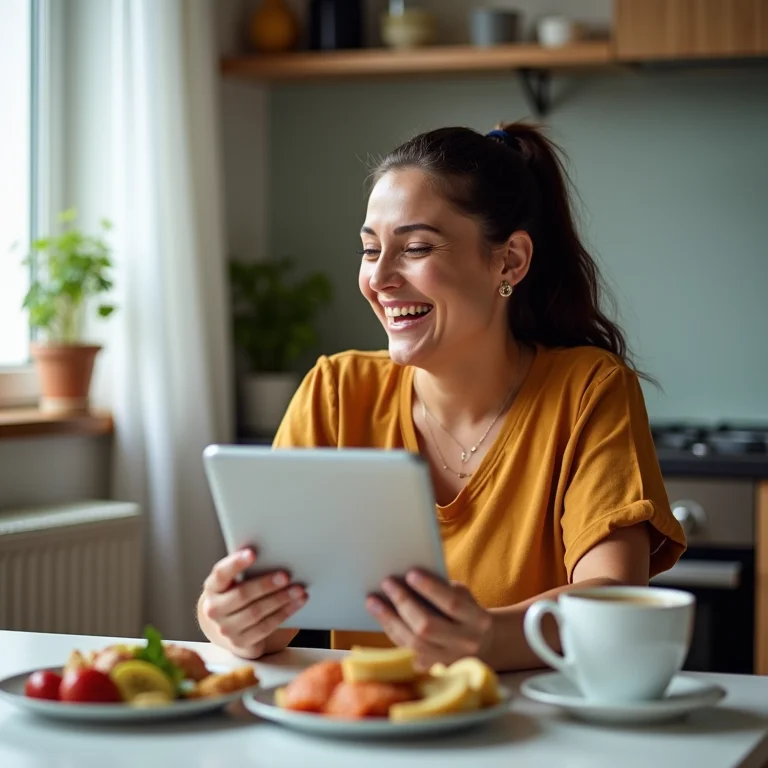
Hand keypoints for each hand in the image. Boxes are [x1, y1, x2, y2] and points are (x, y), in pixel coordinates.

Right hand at [199, 549, 306, 658]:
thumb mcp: (235, 580)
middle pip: (242, 595)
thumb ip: (247, 569)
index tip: (253, 553)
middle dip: (266, 585)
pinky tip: (296, 603)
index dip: (236, 563)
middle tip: (286, 576)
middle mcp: (214, 609)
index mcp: (213, 587)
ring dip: (281, 600)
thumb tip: (273, 552)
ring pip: (256, 612)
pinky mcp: (240, 642)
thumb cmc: (237, 592)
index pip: (221, 573)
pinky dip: (284, 613)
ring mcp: (226, 628)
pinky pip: (265, 627)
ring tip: (299, 590)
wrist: (228, 624)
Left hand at [366, 570, 493, 669]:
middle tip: (387, 583)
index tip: (410, 573)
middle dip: (404, 603)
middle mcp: (466, 644)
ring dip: (390, 620)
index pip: (452, 604)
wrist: (483, 644)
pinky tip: (381, 617)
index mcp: (478, 621)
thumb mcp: (464, 596)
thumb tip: (408, 578)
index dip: (430, 589)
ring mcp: (449, 661)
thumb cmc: (466, 611)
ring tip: (373, 601)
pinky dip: (392, 632)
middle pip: (427, 627)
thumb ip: (443, 589)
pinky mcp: (433, 670)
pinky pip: (407, 652)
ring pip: (413, 644)